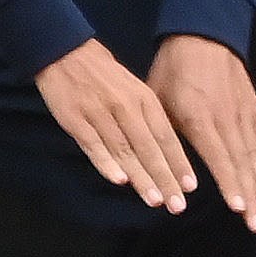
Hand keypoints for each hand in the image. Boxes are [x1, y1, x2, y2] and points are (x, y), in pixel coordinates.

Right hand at [35, 39, 195, 210]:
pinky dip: (107, 163)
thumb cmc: (103, 75)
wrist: (66, 51)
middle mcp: (126, 107)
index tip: (190, 188)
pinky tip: (119, 180)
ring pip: (125, 151)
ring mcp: (100, 114)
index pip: (166, 136)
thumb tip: (163, 152)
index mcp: (143, 99)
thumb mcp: (133, 89)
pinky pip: (94, 145)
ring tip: (154, 200)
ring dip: (141, 177)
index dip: (178, 163)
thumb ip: (147, 118)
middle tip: (177, 205)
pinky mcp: (76, 119)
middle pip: (149, 148)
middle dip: (164, 178)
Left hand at [151, 34, 255, 230]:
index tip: (239, 208)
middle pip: (242, 163)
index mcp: (199, 119)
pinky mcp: (253, 107)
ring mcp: (243, 113)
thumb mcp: (157, 101)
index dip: (230, 185)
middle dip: (251, 195)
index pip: (218, 159)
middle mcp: (226, 119)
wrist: (201, 35)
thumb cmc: (172, 72)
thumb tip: (158, 171)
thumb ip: (162, 135)